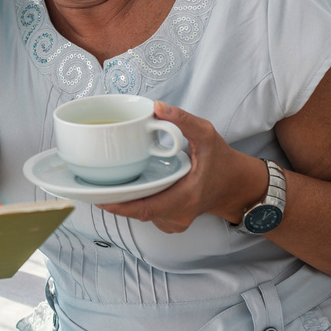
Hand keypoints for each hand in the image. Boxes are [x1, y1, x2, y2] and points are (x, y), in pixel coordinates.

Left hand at [95, 101, 264, 232]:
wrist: (235, 185)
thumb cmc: (221, 161)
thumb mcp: (207, 134)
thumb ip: (183, 120)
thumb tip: (157, 108)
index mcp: (186, 197)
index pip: (147, 208)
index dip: (121, 206)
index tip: (100, 198)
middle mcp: (178, 215)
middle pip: (138, 212)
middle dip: (116, 201)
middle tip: (94, 186)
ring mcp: (175, 222)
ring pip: (142, 215)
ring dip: (125, 202)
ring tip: (107, 185)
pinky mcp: (172, 222)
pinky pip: (148, 215)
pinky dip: (136, 204)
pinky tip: (128, 190)